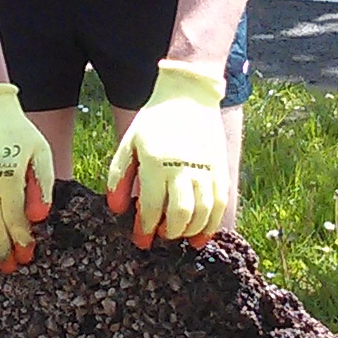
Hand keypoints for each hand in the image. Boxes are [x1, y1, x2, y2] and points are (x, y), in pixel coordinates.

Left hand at [107, 63, 230, 246]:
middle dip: (168, 232)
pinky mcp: (221, 169)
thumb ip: (119, 177)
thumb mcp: (129, 144)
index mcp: (155, 162)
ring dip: (189, 231)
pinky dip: (212, 225)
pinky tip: (201, 236)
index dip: (144, 229)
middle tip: (160, 236)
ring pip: (202, 213)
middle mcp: (182, 168)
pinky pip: (220, 204)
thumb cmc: (153, 123)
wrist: (188, 96)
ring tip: (177, 235)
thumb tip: (117, 210)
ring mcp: (205, 169)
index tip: (140, 241)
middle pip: (178, 214)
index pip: (150, 206)